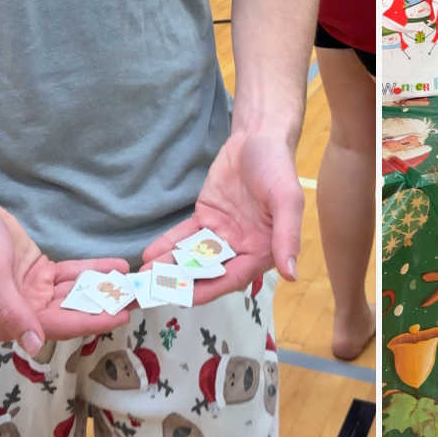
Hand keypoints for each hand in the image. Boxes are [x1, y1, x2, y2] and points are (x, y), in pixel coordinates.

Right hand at [0, 197, 132, 351]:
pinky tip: (116, 266)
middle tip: (138, 299)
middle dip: (104, 306)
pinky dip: (92, 271)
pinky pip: (71, 276)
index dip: (91, 321)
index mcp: (10, 321)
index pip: (58, 326)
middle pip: (72, 312)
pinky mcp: (39, 273)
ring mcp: (34, 293)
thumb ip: (14, 313)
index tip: (120, 316)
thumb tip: (34, 346)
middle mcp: (24, 312)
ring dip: (102, 288)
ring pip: (75, 294)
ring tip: (133, 282)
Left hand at [141, 131, 303, 301]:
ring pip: (195, 257)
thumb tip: (291, 275)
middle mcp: (242, 248)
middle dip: (184, 283)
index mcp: (264, 250)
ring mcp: (222, 235)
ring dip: (172, 267)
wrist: (258, 137)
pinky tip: (150, 255)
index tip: (186, 299)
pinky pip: (186, 236)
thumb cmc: (278, 168)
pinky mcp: (206, 218)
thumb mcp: (287, 200)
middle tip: (157, 291)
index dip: (211, 289)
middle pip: (210, 272)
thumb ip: (287, 237)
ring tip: (146, 276)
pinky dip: (168, 246)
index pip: (234, 277)